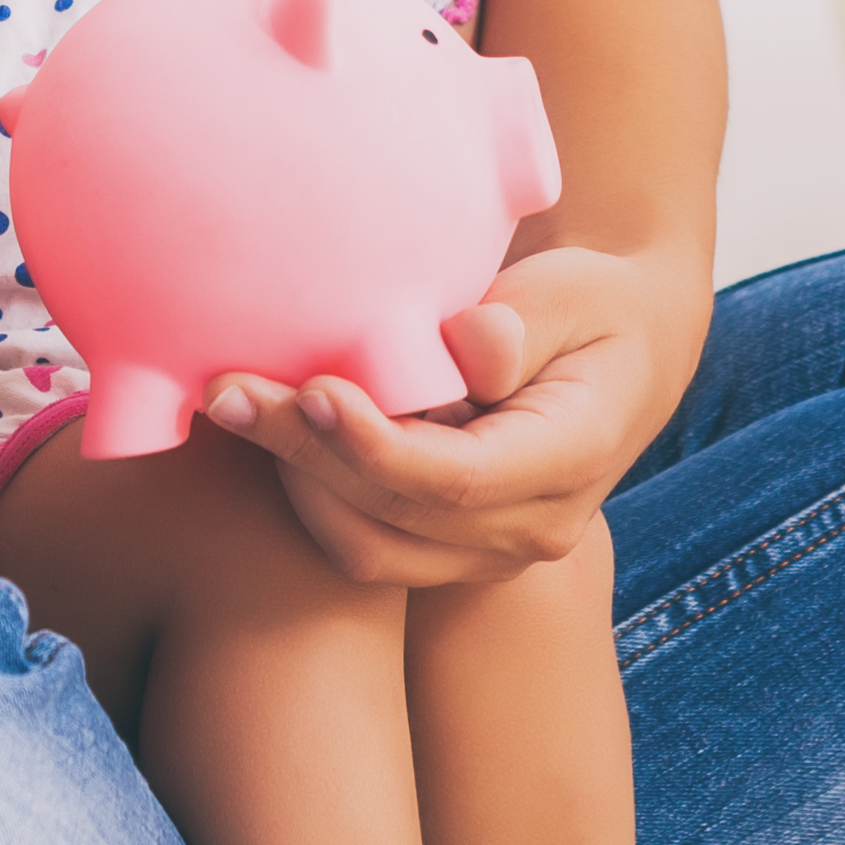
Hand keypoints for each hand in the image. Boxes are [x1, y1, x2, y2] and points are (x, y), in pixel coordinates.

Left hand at [205, 243, 690, 588]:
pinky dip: (308, 494)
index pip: (459, 479)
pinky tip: (268, 430)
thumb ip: (519, 321)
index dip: (375, 444)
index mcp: (574, 458)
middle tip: (227, 390)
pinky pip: (363, 543)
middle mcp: (535, 527)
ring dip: (293, 482)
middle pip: (396, 515)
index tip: (312, 388)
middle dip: (303, 454)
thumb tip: (471, 342)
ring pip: (368, 547)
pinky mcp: (450, 549)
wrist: (618, 356)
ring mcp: (491, 551)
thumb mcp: (571, 293)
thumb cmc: (587, 307)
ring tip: (235, 405)